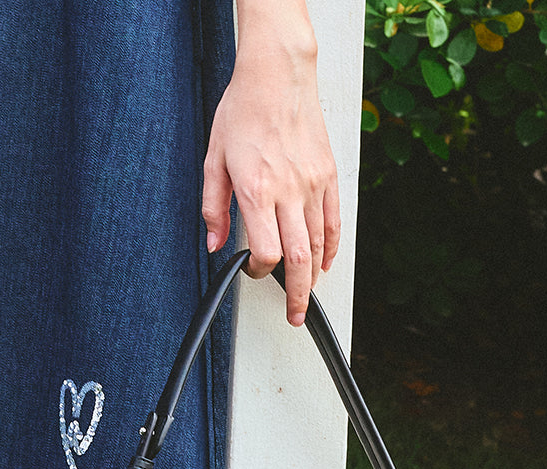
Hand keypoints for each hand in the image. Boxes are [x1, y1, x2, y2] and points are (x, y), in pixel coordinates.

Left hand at [201, 0, 340, 326]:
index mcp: (257, 189)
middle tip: (295, 315)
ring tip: (307, 296)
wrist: (278, 75)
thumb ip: (214, 207)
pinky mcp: (327, 176)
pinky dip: (330, 248)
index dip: (258, 271)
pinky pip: (333, 222)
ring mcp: (312, 184)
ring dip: (314, 277)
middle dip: (297, 294)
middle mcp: (288, 190)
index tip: (252, 270)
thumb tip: (215, 243)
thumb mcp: (213, 159)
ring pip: (319, 245)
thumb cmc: (243, 111)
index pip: (265, 251)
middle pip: (298, 258)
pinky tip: (324, 263)